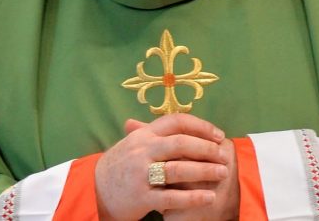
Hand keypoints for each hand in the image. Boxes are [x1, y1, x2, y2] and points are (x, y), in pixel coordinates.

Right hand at [95, 113, 228, 219]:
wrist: (94, 189)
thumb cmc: (120, 164)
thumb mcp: (133, 142)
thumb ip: (155, 131)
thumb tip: (179, 121)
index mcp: (144, 134)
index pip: (176, 122)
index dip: (200, 126)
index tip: (217, 134)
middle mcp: (143, 150)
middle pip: (180, 143)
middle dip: (206, 148)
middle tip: (224, 155)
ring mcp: (141, 174)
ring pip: (178, 169)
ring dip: (204, 171)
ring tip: (222, 173)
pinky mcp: (141, 197)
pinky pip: (171, 198)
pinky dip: (193, 198)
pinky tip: (209, 197)